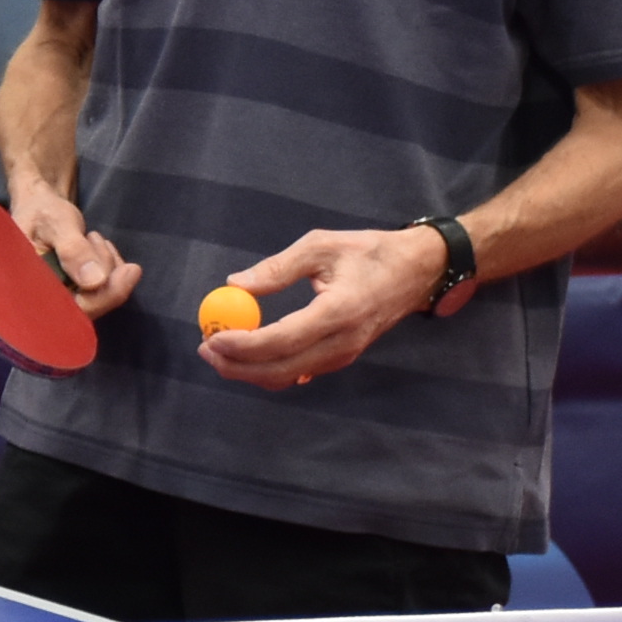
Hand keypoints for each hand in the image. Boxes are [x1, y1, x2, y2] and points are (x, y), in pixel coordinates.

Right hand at [3, 184, 140, 320]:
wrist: (41, 210)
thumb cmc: (42, 213)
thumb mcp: (56, 223)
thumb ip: (73, 250)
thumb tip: (96, 281)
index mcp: (28, 291)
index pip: (69, 310)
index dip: (101, 298)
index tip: (130, 271)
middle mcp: (42, 303)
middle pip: (89, 307)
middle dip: (106, 275)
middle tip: (95, 238)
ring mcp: (61, 301)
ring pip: (100, 298)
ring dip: (107, 267)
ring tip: (90, 237)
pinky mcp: (75, 296)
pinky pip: (104, 292)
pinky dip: (112, 269)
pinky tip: (101, 248)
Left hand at [197, 224, 449, 391]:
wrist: (417, 272)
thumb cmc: (369, 252)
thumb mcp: (322, 245)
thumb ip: (278, 267)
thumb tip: (234, 284)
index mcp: (338, 312)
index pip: (281, 340)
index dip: (242, 344)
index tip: (211, 337)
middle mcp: (342, 342)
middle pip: (280, 370)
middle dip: (236, 366)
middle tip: (204, 348)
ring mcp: (344, 355)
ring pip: (288, 377)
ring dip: (249, 370)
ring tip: (218, 349)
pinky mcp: (342, 358)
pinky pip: (299, 372)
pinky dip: (269, 368)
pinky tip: (248, 353)